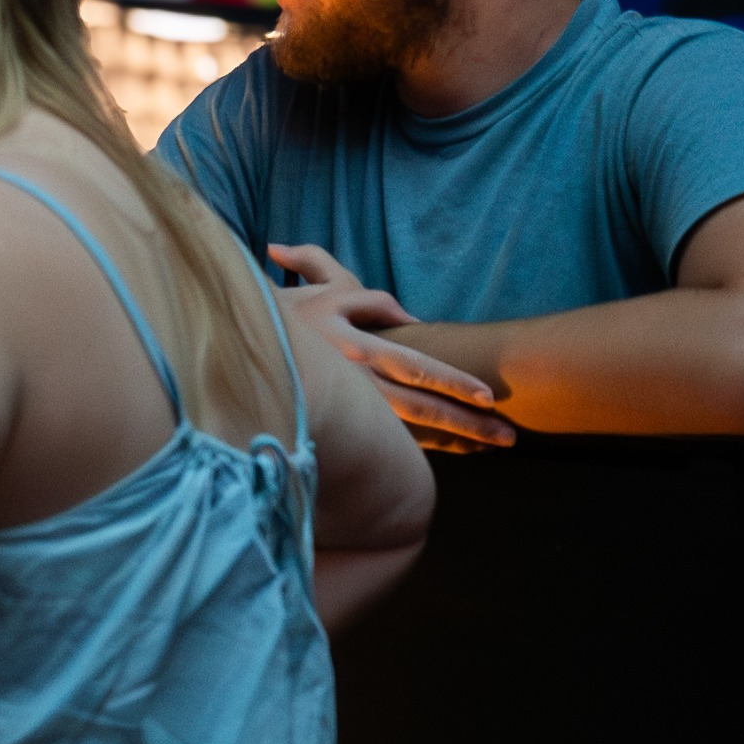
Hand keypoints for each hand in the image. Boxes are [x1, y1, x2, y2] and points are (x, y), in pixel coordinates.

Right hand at [266, 244, 516, 451]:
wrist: (234, 340)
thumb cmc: (287, 313)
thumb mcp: (330, 290)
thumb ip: (375, 300)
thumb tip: (411, 320)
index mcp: (357, 348)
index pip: (417, 367)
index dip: (455, 382)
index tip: (491, 398)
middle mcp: (354, 383)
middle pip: (420, 409)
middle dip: (467, 424)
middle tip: (508, 438)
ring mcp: (343, 408)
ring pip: (405, 431)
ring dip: (449, 441)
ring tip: (486, 449)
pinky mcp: (332, 423)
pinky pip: (379, 440)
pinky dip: (414, 449)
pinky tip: (442, 454)